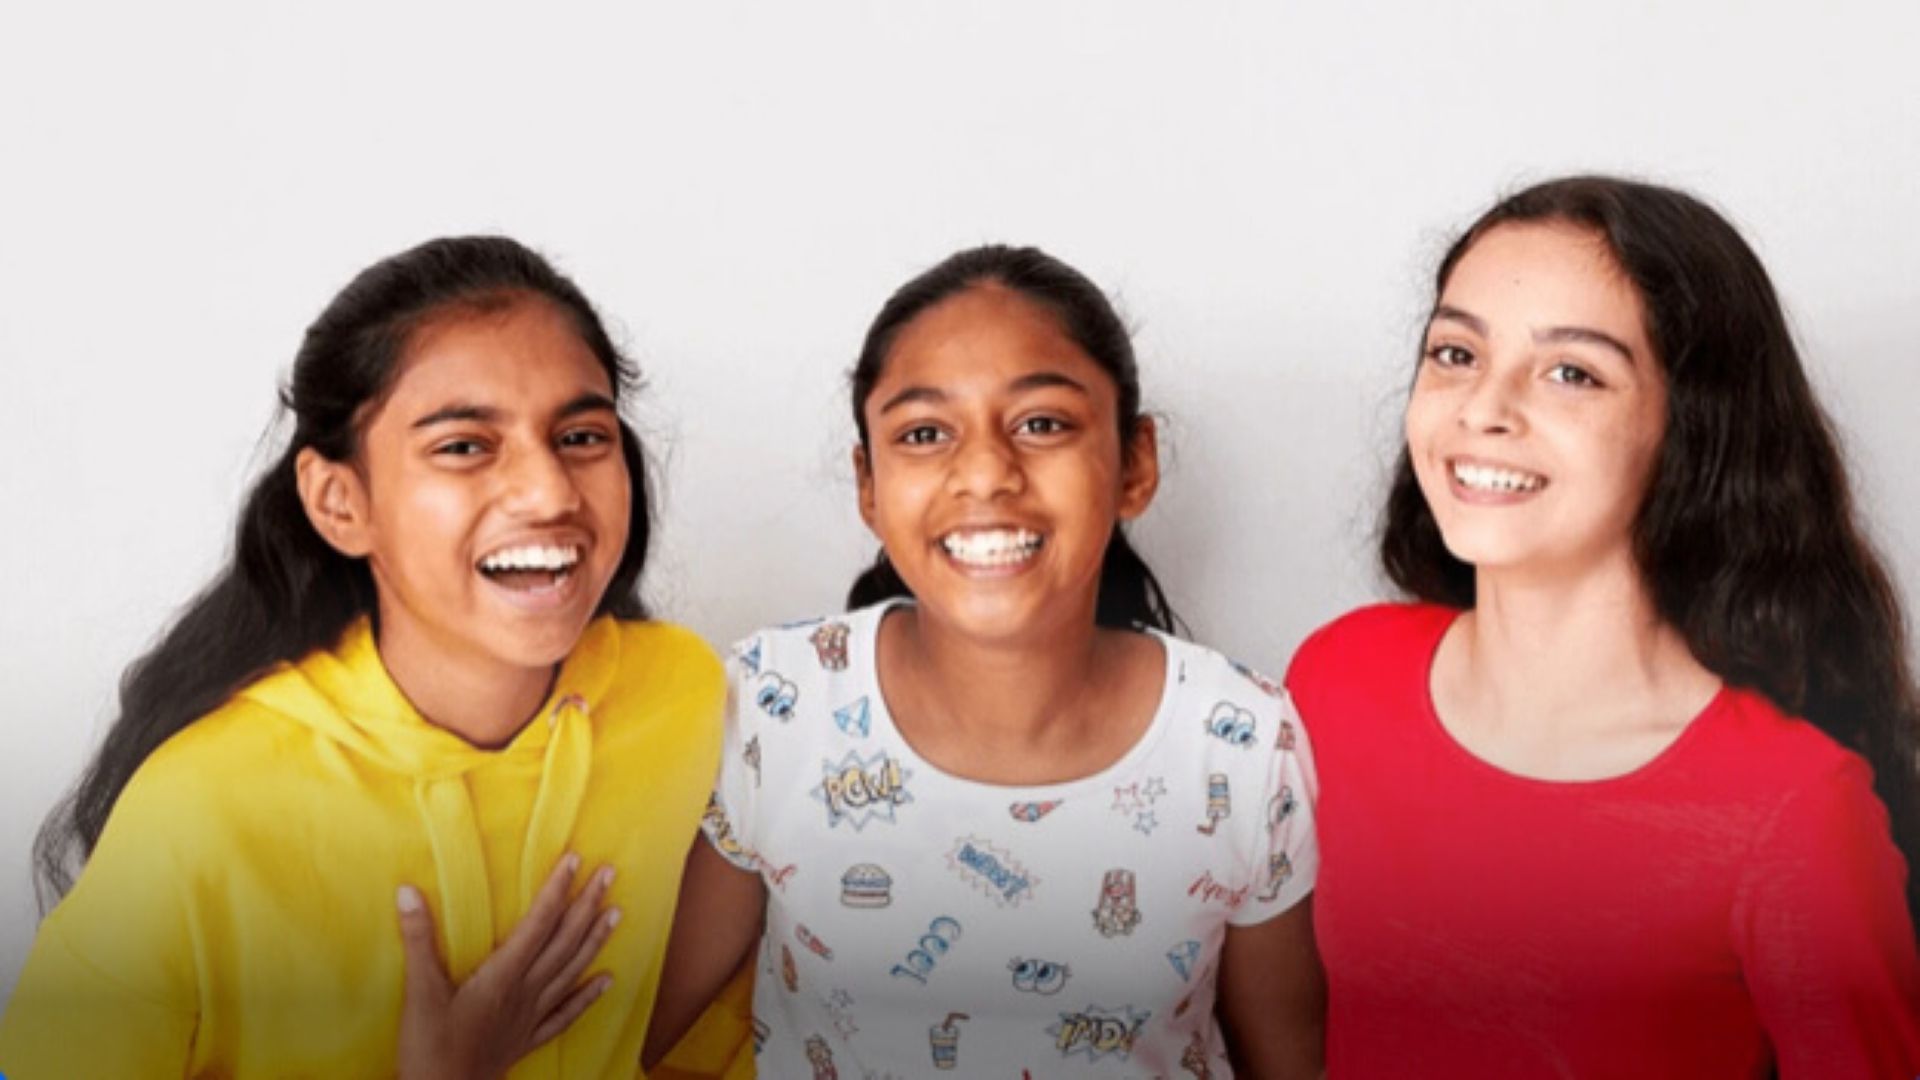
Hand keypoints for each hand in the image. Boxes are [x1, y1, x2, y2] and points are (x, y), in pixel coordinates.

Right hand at [395, 853, 619, 1079]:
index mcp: (503, 976)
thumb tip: (408, 892)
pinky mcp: (528, 1039)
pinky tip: (607, 981)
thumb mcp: (419, 993)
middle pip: (564, 941)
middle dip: (587, 905)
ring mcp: (531, 1017)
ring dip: (596, 940)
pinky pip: (566, 1015)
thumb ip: (419, 940)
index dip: (557, 889)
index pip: (538, 922)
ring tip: (617, 912)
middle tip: (610, 874)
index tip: (575, 859)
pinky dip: (588, 996)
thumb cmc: (429, 1048)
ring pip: (572, 971)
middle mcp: (526, 992)